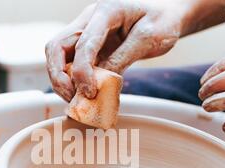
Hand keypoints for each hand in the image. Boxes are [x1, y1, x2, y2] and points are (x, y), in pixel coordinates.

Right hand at [45, 0, 186, 100]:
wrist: (168, 14)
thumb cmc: (163, 21)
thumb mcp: (149, 38)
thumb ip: (123, 58)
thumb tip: (100, 81)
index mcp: (106, 11)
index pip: (83, 43)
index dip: (82, 71)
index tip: (90, 93)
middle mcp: (89, 19)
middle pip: (57, 46)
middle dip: (59, 75)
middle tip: (72, 97)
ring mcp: (86, 32)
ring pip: (59, 56)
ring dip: (62, 79)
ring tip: (76, 99)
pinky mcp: (89, 45)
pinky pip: (71, 62)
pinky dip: (72, 80)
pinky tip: (83, 94)